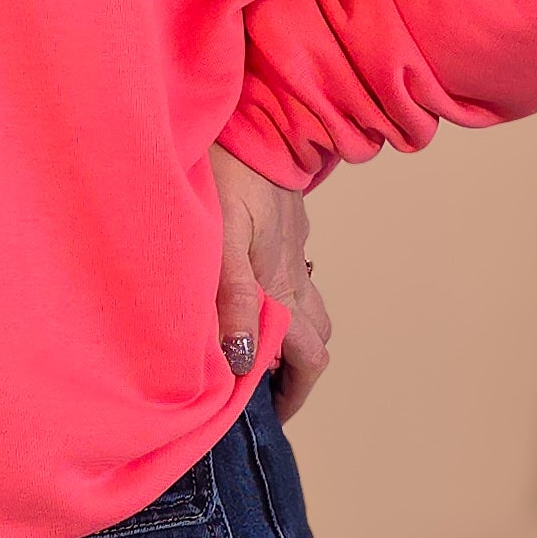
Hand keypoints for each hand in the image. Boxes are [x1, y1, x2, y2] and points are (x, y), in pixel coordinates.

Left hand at [209, 141, 332, 419]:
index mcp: (282, 287)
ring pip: (308, 305)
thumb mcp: (220, 238)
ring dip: (292, 333)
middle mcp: (295, 273)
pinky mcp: (284, 227)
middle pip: (316, 337)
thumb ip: (231, 297)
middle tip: (263, 390)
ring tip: (256, 347)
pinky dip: (280, 298)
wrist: (256, 119)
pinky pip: (294, 275)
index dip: (294, 395)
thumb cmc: (228, 175)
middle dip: (297, 370)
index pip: (308, 357)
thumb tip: (241, 358)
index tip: (269, 417)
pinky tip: (249, 291)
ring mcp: (293, 249)